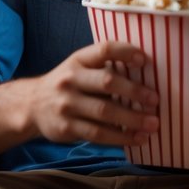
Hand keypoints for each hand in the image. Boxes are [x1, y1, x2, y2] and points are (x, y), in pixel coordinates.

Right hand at [27, 40, 158, 145]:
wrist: (31, 105)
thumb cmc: (70, 84)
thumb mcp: (80, 67)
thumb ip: (105, 67)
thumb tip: (148, 74)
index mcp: (78, 60)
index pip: (104, 49)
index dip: (125, 52)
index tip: (145, 61)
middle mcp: (70, 79)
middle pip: (106, 82)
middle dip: (135, 91)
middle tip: (156, 100)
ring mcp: (66, 104)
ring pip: (104, 112)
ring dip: (132, 119)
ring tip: (153, 124)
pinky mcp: (66, 127)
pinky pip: (97, 134)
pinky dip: (120, 137)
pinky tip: (137, 138)